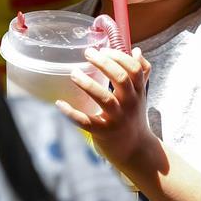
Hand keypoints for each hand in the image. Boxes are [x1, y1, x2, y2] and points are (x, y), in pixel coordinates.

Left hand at [56, 47, 153, 165]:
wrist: (136, 151)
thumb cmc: (134, 117)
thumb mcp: (141, 95)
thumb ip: (141, 73)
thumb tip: (136, 50)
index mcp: (138, 92)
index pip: (134, 69)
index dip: (119, 56)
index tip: (104, 49)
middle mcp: (130, 104)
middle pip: (121, 79)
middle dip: (104, 63)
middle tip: (88, 53)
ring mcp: (117, 119)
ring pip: (105, 99)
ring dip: (88, 84)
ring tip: (74, 73)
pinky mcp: (103, 133)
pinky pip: (86, 122)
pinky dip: (72, 113)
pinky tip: (60, 103)